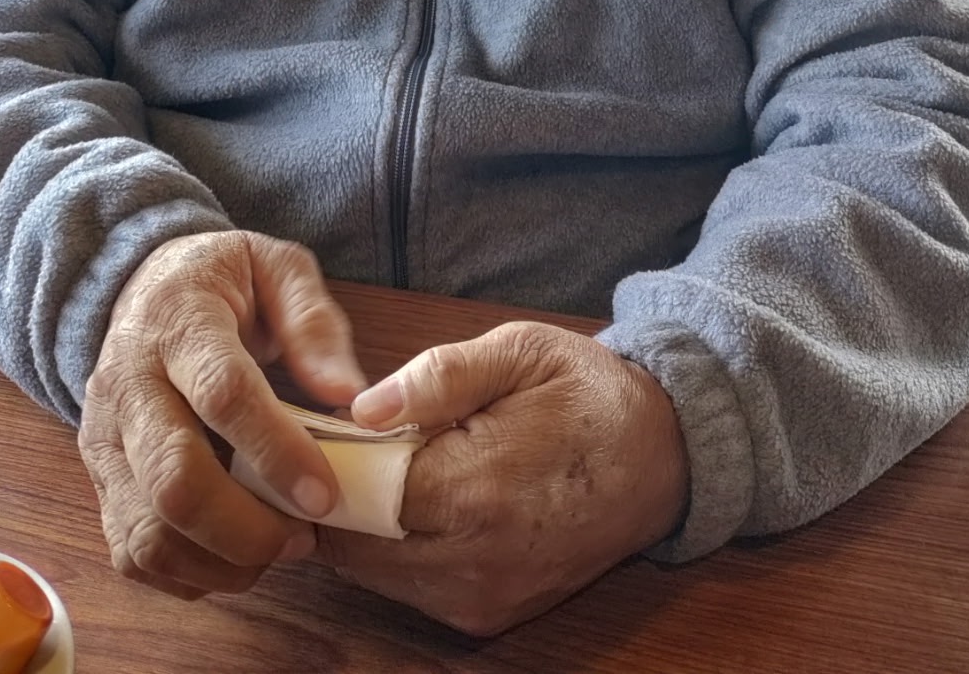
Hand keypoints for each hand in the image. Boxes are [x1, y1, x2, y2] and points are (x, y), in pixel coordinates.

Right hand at [78, 230, 366, 599]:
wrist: (139, 286)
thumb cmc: (220, 281)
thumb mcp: (275, 268)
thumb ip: (313, 323)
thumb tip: (349, 394)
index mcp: (178, 322)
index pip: (222, 395)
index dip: (277, 451)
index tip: (325, 494)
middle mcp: (128, 384)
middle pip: (175, 481)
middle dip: (247, 529)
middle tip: (305, 535)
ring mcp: (104, 438)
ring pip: (147, 531)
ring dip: (219, 561)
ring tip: (275, 550)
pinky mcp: (98, 479)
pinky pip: (130, 552)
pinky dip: (185, 574)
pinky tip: (232, 558)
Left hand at [316, 321, 688, 635]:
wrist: (663, 459)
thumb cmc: (588, 394)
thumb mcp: (521, 351)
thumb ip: (439, 375)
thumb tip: (362, 408)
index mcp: (477, 491)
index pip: (357, 493)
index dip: (325, 457)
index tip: (306, 424)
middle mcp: (474, 562)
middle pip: (354, 544)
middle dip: (334, 494)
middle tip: (327, 442)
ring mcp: (481, 599)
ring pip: (373, 573)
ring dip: (359, 524)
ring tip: (368, 464)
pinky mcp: (486, 617)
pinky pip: (407, 589)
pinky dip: (391, 548)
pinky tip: (405, 499)